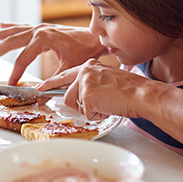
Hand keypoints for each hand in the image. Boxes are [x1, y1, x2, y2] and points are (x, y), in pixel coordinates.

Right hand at [0, 22, 105, 84]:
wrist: (96, 37)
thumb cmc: (86, 51)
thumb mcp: (70, 69)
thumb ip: (55, 83)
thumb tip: (41, 98)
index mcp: (43, 39)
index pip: (22, 59)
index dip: (15, 74)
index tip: (10, 85)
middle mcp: (38, 30)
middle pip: (11, 42)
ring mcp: (40, 27)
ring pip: (13, 31)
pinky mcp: (43, 28)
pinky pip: (22, 27)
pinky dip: (10, 26)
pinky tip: (1, 24)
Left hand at [42, 60, 182, 150]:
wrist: (142, 93)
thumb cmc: (130, 90)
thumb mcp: (107, 80)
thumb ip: (91, 84)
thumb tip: (80, 96)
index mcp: (89, 66)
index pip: (65, 75)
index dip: (51, 83)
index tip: (40, 88)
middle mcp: (84, 71)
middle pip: (68, 95)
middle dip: (80, 105)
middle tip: (94, 104)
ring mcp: (84, 82)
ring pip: (75, 105)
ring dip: (91, 110)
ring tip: (107, 103)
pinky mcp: (87, 95)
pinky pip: (86, 113)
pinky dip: (98, 115)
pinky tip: (109, 107)